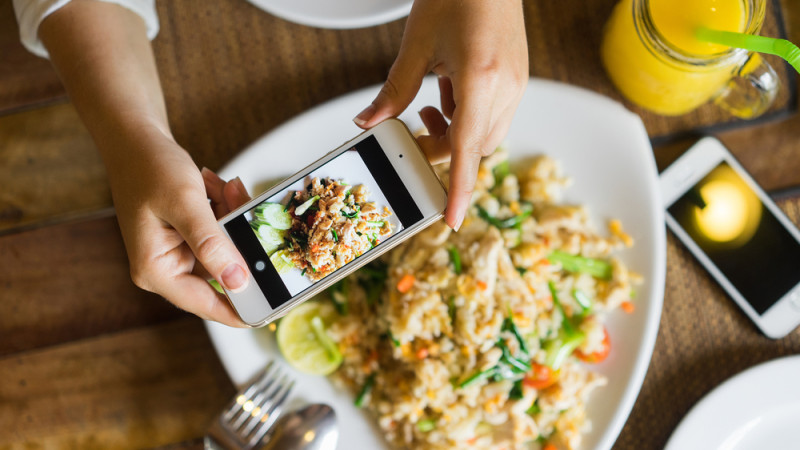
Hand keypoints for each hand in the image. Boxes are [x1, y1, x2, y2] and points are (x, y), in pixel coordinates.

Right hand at [107, 132, 251, 326]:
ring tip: (224, 190)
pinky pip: (220, 233)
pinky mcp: (187, 238)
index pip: (205, 304)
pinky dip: (225, 210)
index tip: (275, 308)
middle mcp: (164, 268)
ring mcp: (176, 254)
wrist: (135, 138)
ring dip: (232, 219)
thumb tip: (238, 281)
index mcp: (156, 270)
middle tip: (244, 210)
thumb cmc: (149, 167)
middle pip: (221, 273)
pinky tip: (216, 187)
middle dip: (239, 243)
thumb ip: (212, 244)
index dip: (242, 309)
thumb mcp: (186, 204)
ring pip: (225, 249)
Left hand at [353, 0, 528, 229]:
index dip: (457, 190)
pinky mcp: (518, 77)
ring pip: (486, 134)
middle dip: (443, 151)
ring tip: (430, 106)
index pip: (467, 150)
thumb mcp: (416, 45)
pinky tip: (448, 92)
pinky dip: (468, 116)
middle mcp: (506, 88)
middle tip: (414, 132)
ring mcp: (517, 84)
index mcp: (481, 80)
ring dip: (456, 133)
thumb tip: (368, 123)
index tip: (449, 219)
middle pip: (475, 148)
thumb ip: (393, 91)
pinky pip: (493, 115)